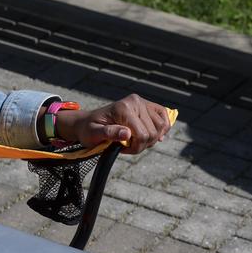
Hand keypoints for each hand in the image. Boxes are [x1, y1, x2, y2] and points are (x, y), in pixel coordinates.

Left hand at [55, 95, 171, 153]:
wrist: (88, 122)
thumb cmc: (89, 130)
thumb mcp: (93, 134)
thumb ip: (109, 133)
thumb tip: (127, 134)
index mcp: (123, 108)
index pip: (142, 134)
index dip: (136, 148)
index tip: (122, 150)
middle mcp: (135, 102)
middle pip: (153, 132)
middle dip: (142, 145)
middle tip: (128, 147)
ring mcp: (142, 102)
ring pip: (161, 126)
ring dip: (151, 139)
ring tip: (136, 142)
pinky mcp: (147, 105)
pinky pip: (163, 116)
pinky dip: (162, 128)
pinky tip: (153, 136)